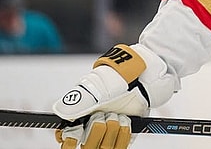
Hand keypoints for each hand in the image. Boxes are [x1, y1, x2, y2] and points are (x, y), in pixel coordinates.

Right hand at [52, 44, 177, 148]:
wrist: (141, 78)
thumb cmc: (116, 80)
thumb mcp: (92, 88)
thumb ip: (75, 102)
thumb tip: (60, 113)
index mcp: (78, 118)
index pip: (67, 140)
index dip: (69, 140)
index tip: (74, 135)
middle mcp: (92, 127)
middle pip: (86, 146)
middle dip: (95, 130)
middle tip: (102, 115)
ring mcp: (109, 133)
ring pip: (104, 148)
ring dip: (111, 130)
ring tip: (117, 114)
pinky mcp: (124, 136)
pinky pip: (121, 146)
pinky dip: (124, 134)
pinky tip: (125, 120)